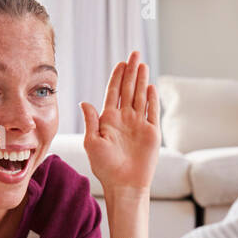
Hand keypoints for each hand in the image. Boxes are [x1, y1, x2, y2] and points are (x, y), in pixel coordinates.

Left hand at [80, 50, 158, 193]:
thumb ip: (91, 121)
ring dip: (142, 80)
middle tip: (134, 53)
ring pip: (140, 97)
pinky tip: (151, 86)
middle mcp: (125, 119)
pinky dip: (152, 99)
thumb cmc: (105, 167)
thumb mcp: (92, 142)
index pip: (113, 92)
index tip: (120, 63)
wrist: (123, 184)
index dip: (117, 77)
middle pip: (128, 89)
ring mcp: (139, 125)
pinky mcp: (152, 133)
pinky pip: (152, 112)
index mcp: (109, 120)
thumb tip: (85, 102)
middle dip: (131, 71)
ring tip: (143, 64)